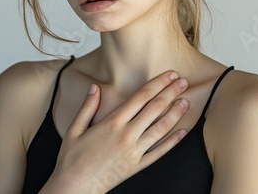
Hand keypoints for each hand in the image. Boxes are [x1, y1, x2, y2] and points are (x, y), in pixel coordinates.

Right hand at [41, 71, 188, 192]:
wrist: (74, 187)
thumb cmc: (72, 159)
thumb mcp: (74, 129)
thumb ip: (87, 107)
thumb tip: (95, 87)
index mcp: (112, 122)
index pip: (141, 97)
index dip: (157, 83)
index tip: (168, 74)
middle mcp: (126, 135)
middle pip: (154, 108)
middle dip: (171, 93)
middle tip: (183, 82)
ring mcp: (134, 151)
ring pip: (161, 128)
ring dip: (175, 113)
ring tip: (186, 101)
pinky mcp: (137, 166)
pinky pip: (159, 152)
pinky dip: (173, 141)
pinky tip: (182, 132)